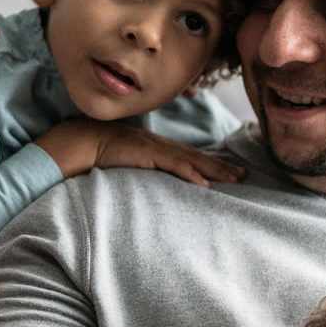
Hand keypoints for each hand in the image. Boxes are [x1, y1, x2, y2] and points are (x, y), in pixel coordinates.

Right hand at [35, 119, 243, 186]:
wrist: (81, 141)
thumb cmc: (99, 153)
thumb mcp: (126, 160)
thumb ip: (141, 167)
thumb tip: (149, 181)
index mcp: (156, 147)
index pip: (189, 156)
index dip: (210, 163)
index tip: (229, 171)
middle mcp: (160, 146)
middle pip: (197, 157)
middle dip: (221, 166)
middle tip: (244, 175)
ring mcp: (155, 149)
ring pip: (191, 161)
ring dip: (214, 170)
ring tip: (234, 179)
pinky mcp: (147, 155)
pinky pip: (173, 166)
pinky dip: (190, 174)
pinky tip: (205, 184)